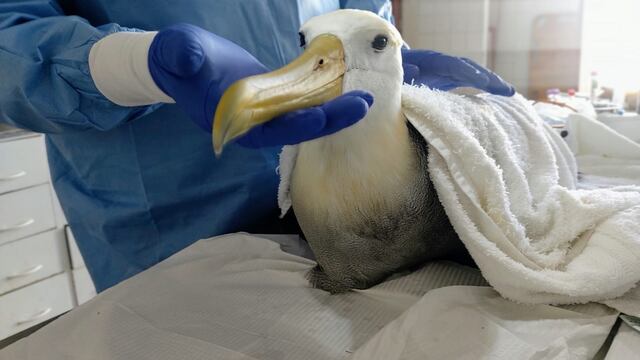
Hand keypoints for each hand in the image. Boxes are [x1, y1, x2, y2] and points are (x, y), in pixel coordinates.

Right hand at [148, 24, 372, 144]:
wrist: (183, 62)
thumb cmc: (177, 59)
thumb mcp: (176, 53)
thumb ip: (182, 56)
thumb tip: (190, 58)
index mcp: (233, 122)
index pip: (267, 129)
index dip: (292, 125)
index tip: (319, 116)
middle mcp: (255, 123)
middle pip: (296, 127)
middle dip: (329, 119)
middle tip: (362, 105)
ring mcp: (268, 112)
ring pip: (306, 115)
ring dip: (335, 109)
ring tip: (365, 98)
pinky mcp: (277, 98)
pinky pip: (306, 100)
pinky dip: (326, 95)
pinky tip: (349, 86)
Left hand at [401, 49, 514, 95]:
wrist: (388, 68)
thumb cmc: (391, 73)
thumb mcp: (395, 73)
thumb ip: (403, 72)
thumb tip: (414, 71)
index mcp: (430, 61)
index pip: (453, 65)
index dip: (468, 72)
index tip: (482, 82)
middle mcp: (442, 63)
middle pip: (469, 68)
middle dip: (488, 77)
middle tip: (507, 90)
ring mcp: (446, 71)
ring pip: (473, 74)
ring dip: (491, 82)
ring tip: (509, 93)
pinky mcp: (447, 80)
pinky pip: (468, 82)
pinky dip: (483, 87)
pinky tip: (496, 96)